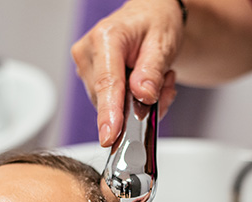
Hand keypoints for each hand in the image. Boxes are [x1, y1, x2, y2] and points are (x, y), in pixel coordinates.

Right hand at [71, 0, 183, 145]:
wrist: (151, 15)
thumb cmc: (156, 22)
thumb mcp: (163, 43)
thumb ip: (152, 71)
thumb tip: (142, 95)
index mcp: (105, 38)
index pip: (107, 84)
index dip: (109, 114)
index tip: (109, 136)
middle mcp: (89, 52)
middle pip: (110, 100)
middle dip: (141, 103)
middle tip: (165, 83)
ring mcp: (87, 67)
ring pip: (113, 106)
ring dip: (140, 103)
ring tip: (158, 79)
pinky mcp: (90, 79)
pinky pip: (112, 104)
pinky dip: (132, 102)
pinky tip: (144, 84)